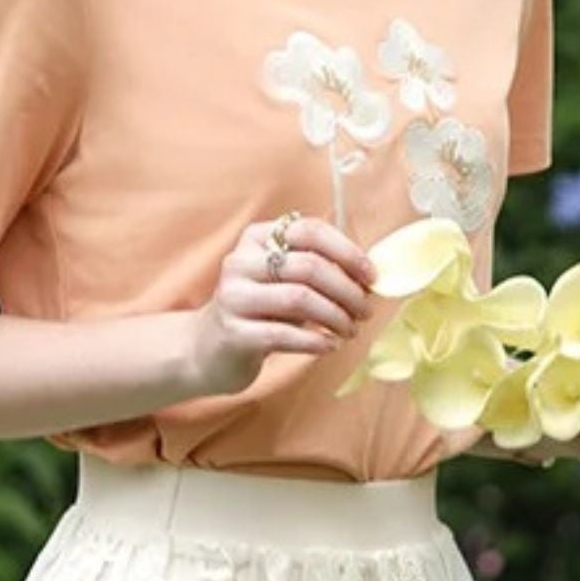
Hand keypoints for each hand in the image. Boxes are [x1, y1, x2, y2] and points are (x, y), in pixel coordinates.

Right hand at [189, 213, 377, 397]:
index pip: (310, 230)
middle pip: (309, 266)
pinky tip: (329, 346)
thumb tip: (369, 277)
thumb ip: (319, 271)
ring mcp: (233, 296)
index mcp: (256, 238)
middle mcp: (241, 261)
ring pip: (299, 299)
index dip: (347, 252)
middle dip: (347, 291)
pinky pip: (284, 334)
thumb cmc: (259, 312)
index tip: (372, 277)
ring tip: (350, 331)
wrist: (207, 350)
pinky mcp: (233, 332)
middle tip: (366, 311)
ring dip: (336, 317)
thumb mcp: (284, 282)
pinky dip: (316, 341)